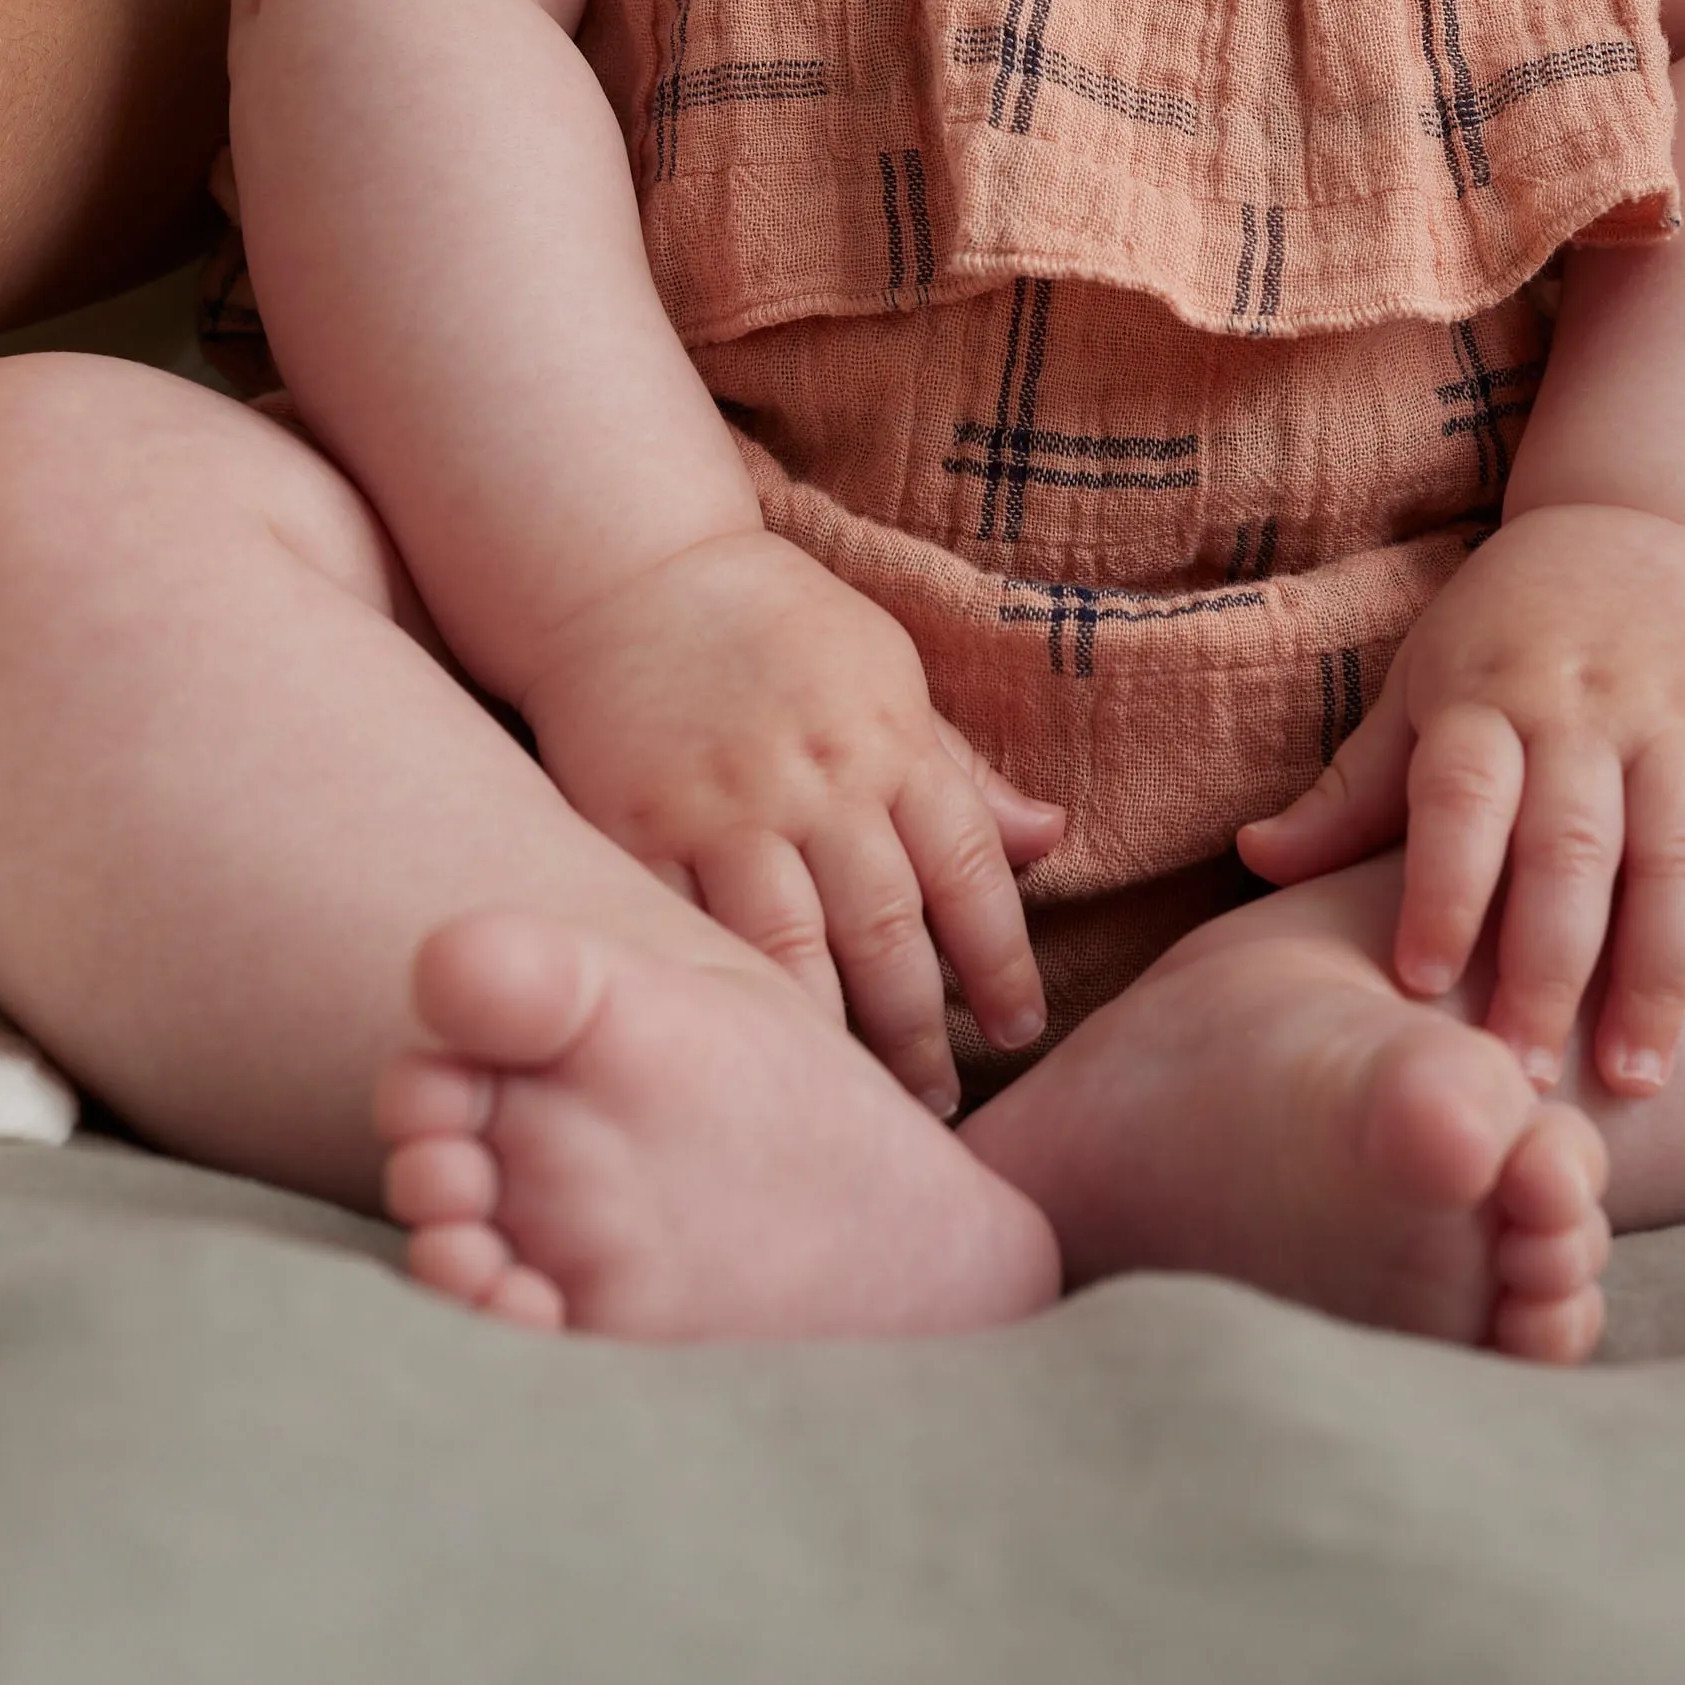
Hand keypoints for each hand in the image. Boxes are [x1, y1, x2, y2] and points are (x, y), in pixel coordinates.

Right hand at [519, 524, 1064, 1111]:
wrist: (633, 576)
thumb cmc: (779, 630)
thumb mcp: (890, 675)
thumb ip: (960, 772)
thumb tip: (1051, 839)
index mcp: (889, 742)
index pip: (969, 870)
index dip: (1003, 962)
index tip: (1023, 1030)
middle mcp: (816, 783)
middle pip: (886, 930)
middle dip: (923, 1031)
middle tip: (943, 1108)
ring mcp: (722, 812)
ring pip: (791, 949)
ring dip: (834, 1037)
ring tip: (860, 1106)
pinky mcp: (636, 834)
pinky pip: (686, 936)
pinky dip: (724, 998)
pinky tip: (747, 1050)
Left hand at [1237, 505, 1684, 1097]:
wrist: (1658, 513)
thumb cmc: (1515, 621)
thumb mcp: (1424, 678)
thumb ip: (1355, 785)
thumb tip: (1254, 859)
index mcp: (1489, 691)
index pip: (1463, 797)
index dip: (1443, 892)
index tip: (1424, 986)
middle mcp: (1588, 703)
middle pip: (1572, 847)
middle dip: (1550, 973)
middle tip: (1526, 1078)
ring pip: (1682, 854)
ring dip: (1660, 972)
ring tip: (1636, 1072)